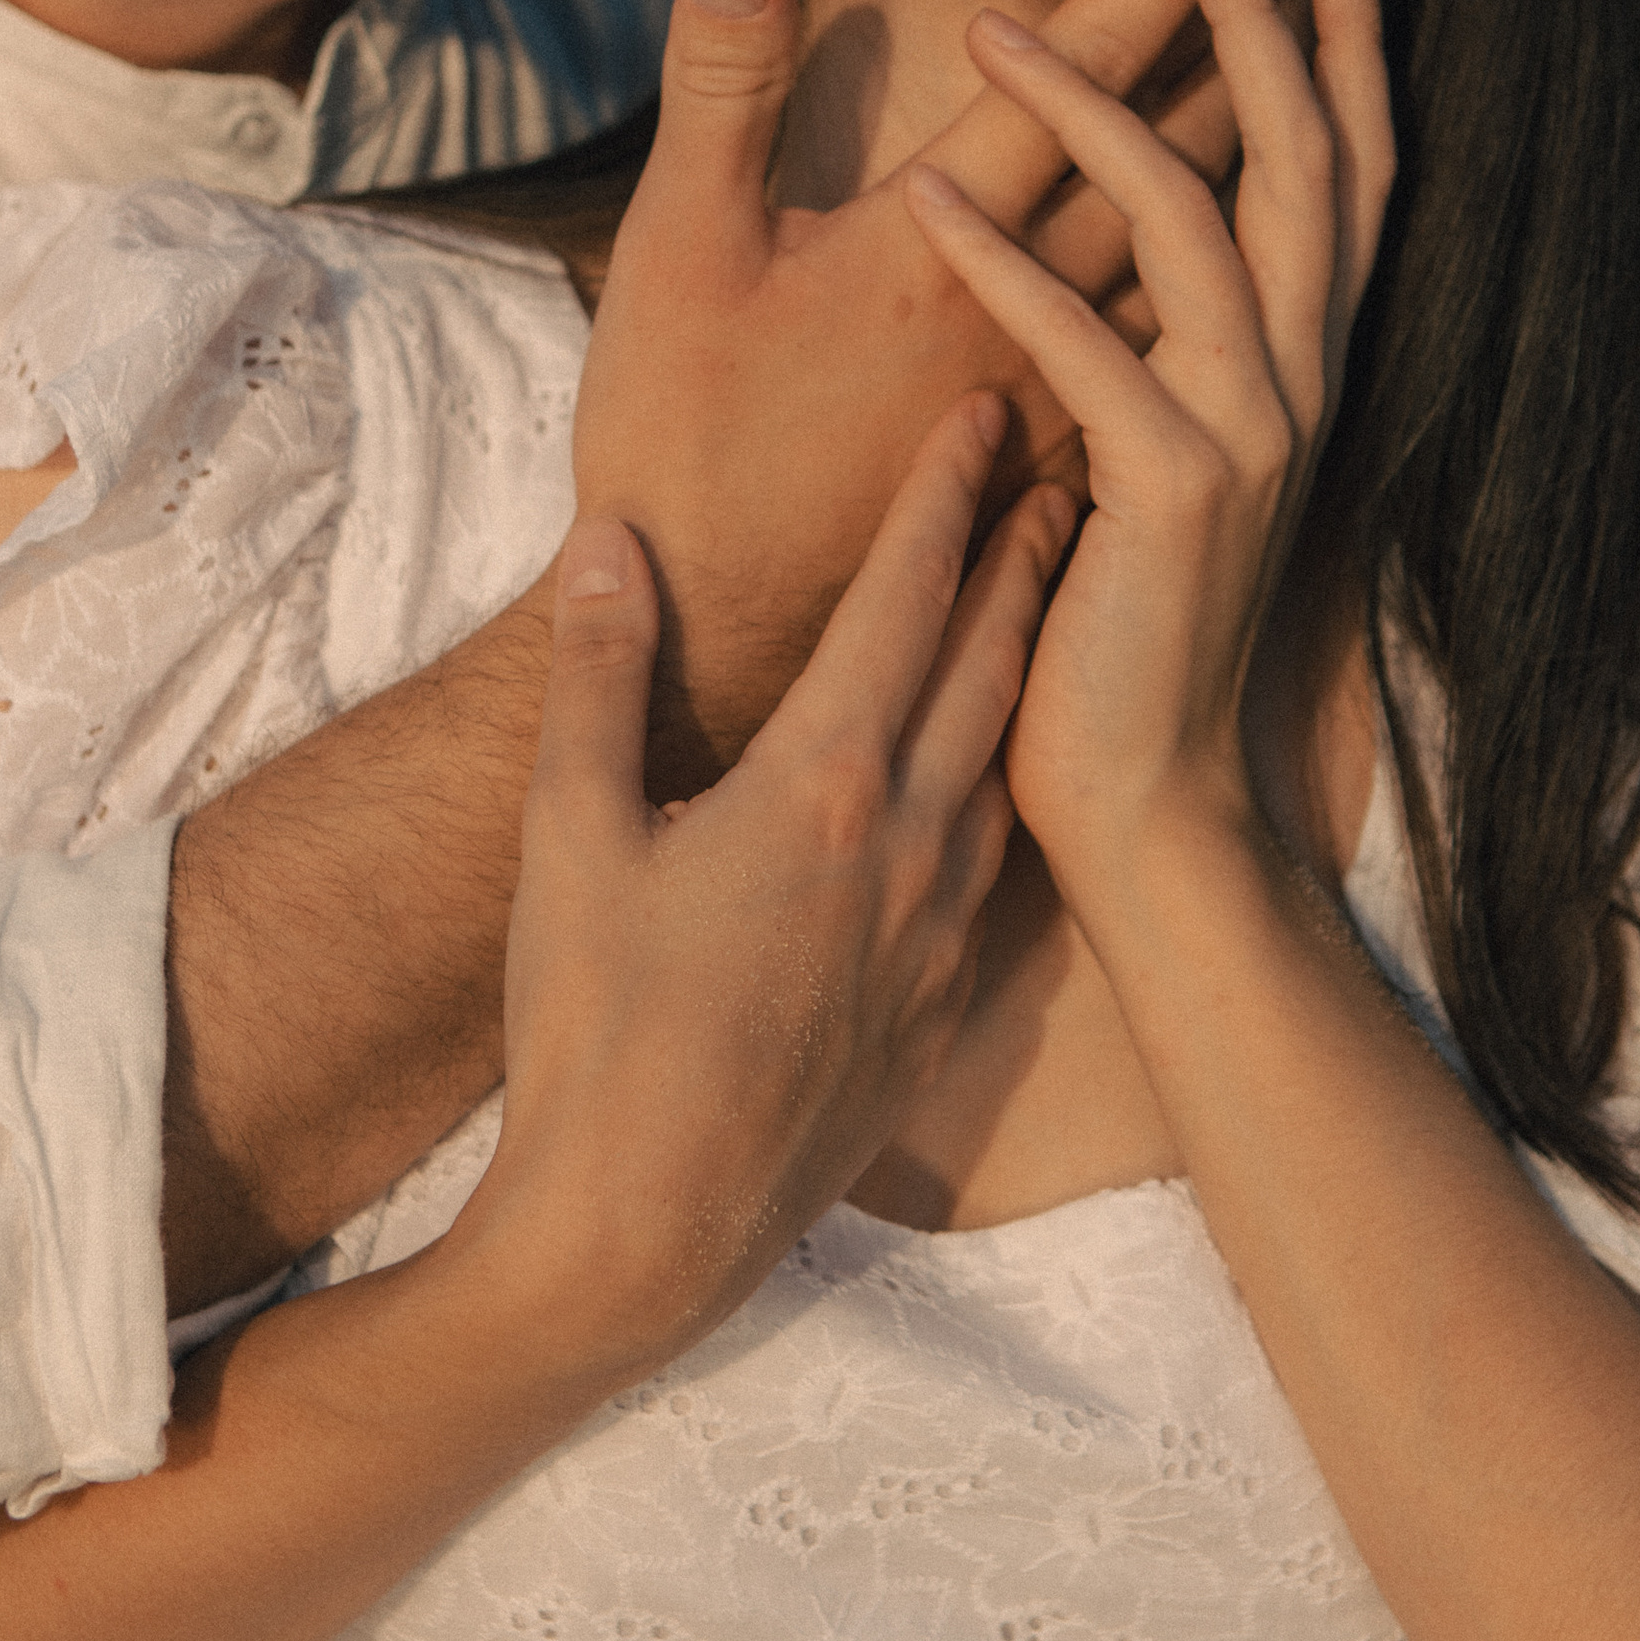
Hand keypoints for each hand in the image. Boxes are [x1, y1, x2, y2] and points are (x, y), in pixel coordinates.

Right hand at [460, 396, 1072, 1375]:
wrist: (647, 1232)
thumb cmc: (590, 1032)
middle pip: (991, 659)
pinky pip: (998, 857)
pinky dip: (1010, 776)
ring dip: (1030, 656)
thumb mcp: (571, 837)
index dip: (946, 494)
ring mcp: (938, 929)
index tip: (983, 408)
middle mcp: (909, 843)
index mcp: (822, 784)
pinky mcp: (940, 1002)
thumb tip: (613, 539)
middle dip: (1028, 548)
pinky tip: (1001, 770)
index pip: (906, 598)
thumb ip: (601, 676)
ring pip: (1006, 753)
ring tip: (1052, 586)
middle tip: (1068, 456)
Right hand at [573, 0, 1308, 778]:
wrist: (717, 653)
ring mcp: (1056, 397)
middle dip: (1249, 31)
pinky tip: (1261, 235)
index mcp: (938, 255)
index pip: (1084, 83)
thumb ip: (718, 91)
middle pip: (1175, 152)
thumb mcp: (672, 257)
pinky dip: (1227, 263)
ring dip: (1258, 144)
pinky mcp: (1056, 459)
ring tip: (1318, 53)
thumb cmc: (681, 449)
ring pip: (1192, 252)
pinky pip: (1169, 343)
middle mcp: (1028, 320)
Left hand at [902, 0, 1392, 904]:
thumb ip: (1159, 338)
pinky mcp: (1168, 498)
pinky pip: (1085, 348)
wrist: (1141, 799)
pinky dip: (1009, 264)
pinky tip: (933, 192)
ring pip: (1199, 223)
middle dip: (1258, 13)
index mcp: (1292, 360)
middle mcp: (1294, 381)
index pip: (1343, 166)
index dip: (1342, 41)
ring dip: (1097, 104)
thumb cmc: (1123, 622)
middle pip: (1301, 153)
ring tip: (995, 18)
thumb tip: (1125, 237)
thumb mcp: (1155, 454)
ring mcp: (1246, 436)